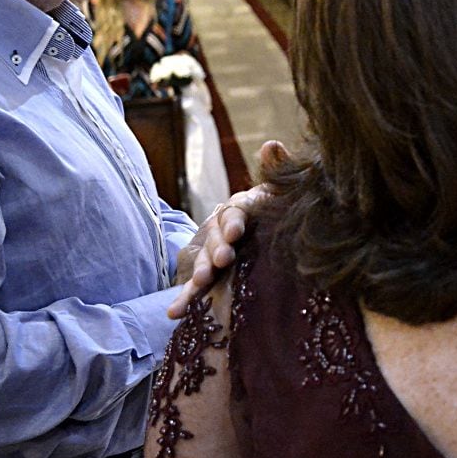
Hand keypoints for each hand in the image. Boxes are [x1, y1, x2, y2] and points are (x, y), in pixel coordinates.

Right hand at [166, 140, 288, 317]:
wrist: (276, 244)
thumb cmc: (279, 214)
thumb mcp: (282, 195)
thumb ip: (278, 172)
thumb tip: (271, 144)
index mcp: (240, 210)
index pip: (233, 212)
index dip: (233, 221)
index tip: (237, 232)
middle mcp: (220, 229)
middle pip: (214, 237)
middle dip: (216, 248)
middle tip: (224, 259)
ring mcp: (210, 253)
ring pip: (202, 261)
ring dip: (201, 272)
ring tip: (203, 283)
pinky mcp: (206, 278)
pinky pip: (191, 289)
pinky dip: (182, 300)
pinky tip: (173, 313)